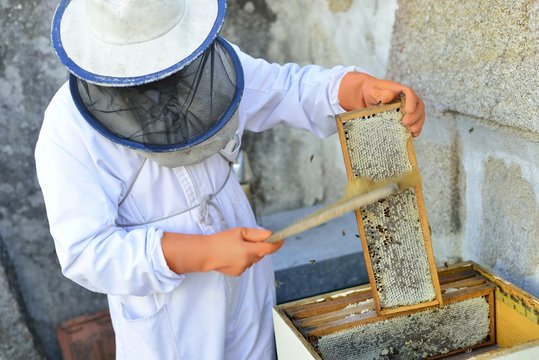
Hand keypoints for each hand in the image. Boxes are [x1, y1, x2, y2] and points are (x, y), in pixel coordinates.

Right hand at [162, 227, 282, 275]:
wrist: (205, 254)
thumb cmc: (220, 240)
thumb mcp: (239, 232)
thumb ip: (256, 234)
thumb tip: (270, 235)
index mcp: (249, 251)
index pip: (269, 249)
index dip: (277, 244)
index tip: (281, 239)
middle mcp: (248, 262)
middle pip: (261, 253)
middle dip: (259, 246)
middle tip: (248, 238)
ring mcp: (243, 269)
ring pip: (253, 259)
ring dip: (250, 252)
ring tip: (235, 246)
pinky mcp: (237, 273)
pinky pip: (246, 264)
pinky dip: (243, 258)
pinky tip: (232, 254)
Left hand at [338, 72, 425, 136]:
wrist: (368, 97)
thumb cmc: (372, 92)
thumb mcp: (373, 91)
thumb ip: (380, 93)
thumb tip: (389, 96)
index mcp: (400, 90)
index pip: (410, 93)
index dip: (411, 102)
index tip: (408, 111)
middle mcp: (407, 99)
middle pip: (418, 106)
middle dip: (415, 115)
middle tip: (405, 123)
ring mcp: (408, 109)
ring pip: (419, 115)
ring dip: (418, 123)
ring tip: (412, 131)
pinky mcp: (406, 118)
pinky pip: (415, 123)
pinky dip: (415, 130)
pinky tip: (412, 135)